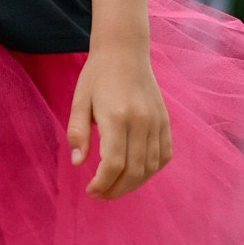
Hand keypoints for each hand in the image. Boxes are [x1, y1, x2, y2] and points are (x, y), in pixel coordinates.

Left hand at [67, 40, 171, 199]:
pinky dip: (152, 170)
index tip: (91, 190)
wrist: (125, 51)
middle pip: (134, 171)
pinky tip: (137, 172)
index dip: (102, 184)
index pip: (113, 164)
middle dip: (116, 189)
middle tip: (101, 193)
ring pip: (151, 167)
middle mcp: (141, 121)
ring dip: (134, 183)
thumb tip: (78, 163)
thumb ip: (77, 132)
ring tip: (116, 185)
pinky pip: (164, 155)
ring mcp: (157, 122)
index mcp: (117, 117)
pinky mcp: (165, 121)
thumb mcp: (79, 100)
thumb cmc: (97, 75)